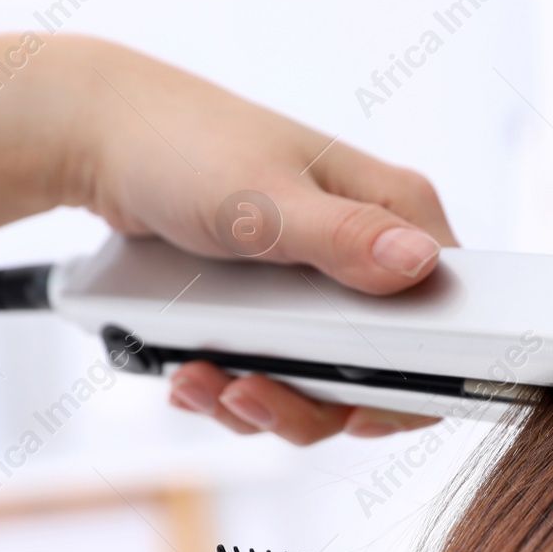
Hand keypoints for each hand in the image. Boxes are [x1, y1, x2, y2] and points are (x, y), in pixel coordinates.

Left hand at [0, 34, 452, 444]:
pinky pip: (279, 374)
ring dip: (263, 402)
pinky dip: (233, 389)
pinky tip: (190, 375)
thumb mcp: (262, 199)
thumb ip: (342, 238)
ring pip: (326, 384)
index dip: (418, 379)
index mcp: (398, 212)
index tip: (358, 409)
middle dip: (314, 402)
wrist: (100, 142)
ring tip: (201, 382)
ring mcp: (326, 285)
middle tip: (249, 396)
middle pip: (384, 370)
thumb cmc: (183, 145)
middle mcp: (372, 251)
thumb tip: (420, 265)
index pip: (452, 316)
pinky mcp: (281, 308)